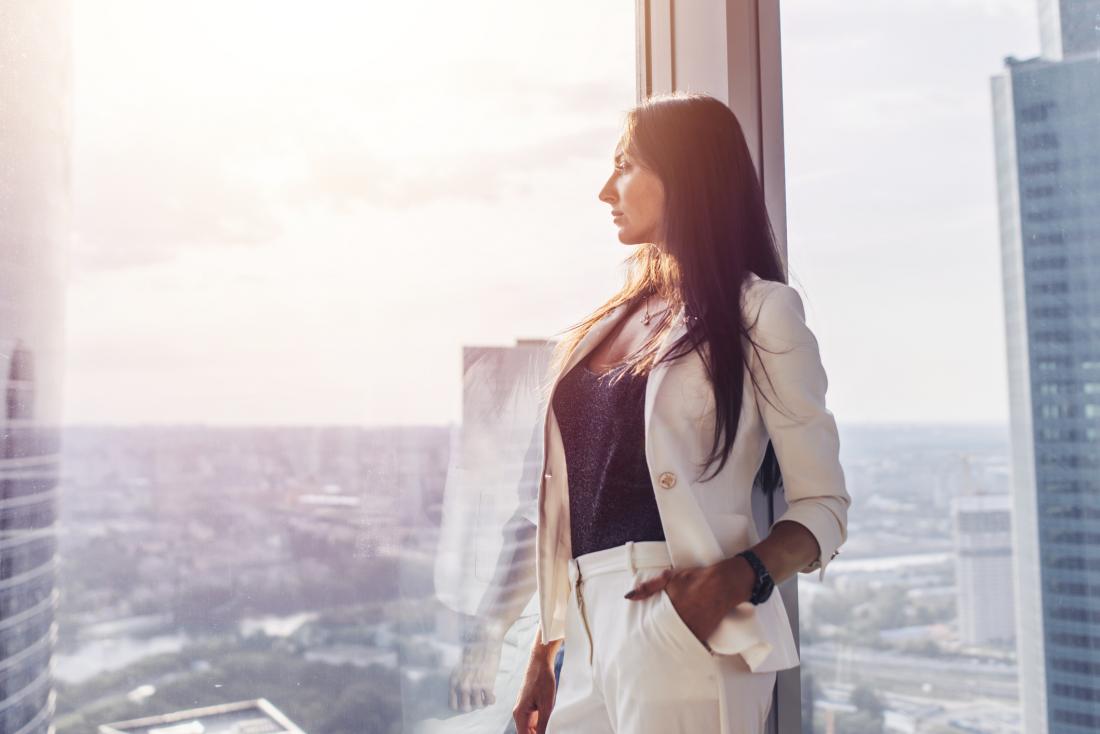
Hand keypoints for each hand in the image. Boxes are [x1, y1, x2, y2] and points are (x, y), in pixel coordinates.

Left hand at [449, 619, 506, 711]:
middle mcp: (462, 686)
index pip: (453, 704)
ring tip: (485, 696)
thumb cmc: (472, 648)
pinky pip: (489, 701)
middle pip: (465, 708)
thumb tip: (463, 688)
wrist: (484, 639)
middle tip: (477, 699)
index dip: (460, 705)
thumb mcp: (460, 664)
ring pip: (478, 706)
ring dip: (482, 702)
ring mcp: (475, 687)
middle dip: (471, 705)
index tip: (466, 701)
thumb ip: (460, 678)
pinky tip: (492, 694)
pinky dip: (491, 700)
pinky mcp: (487, 685)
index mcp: (454, 681)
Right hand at [512, 651, 557, 733]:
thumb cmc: (543, 681)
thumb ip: (542, 726)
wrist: (540, 662)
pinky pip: (533, 719)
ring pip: (530, 727)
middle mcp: (518, 713)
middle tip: (551, 731)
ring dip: (539, 730)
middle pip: (526, 733)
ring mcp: (523, 708)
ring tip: (551, 728)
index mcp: (519, 715)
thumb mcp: (546, 707)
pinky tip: (550, 722)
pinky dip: (541, 723)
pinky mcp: (529, 704)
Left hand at [624, 558, 754, 645]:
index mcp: (668, 611)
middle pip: (662, 639)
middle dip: (655, 645)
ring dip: (669, 648)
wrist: (721, 584)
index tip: (638, 640)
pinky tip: (680, 656)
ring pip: (676, 645)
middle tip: (646, 653)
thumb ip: (648, 588)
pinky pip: (692, 647)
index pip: (651, 628)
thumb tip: (629, 596)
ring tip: (660, 657)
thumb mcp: (668, 579)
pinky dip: (686, 649)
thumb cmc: (694, 579)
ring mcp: (691, 631)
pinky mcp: (703, 636)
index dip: (644, 635)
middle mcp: (679, 624)